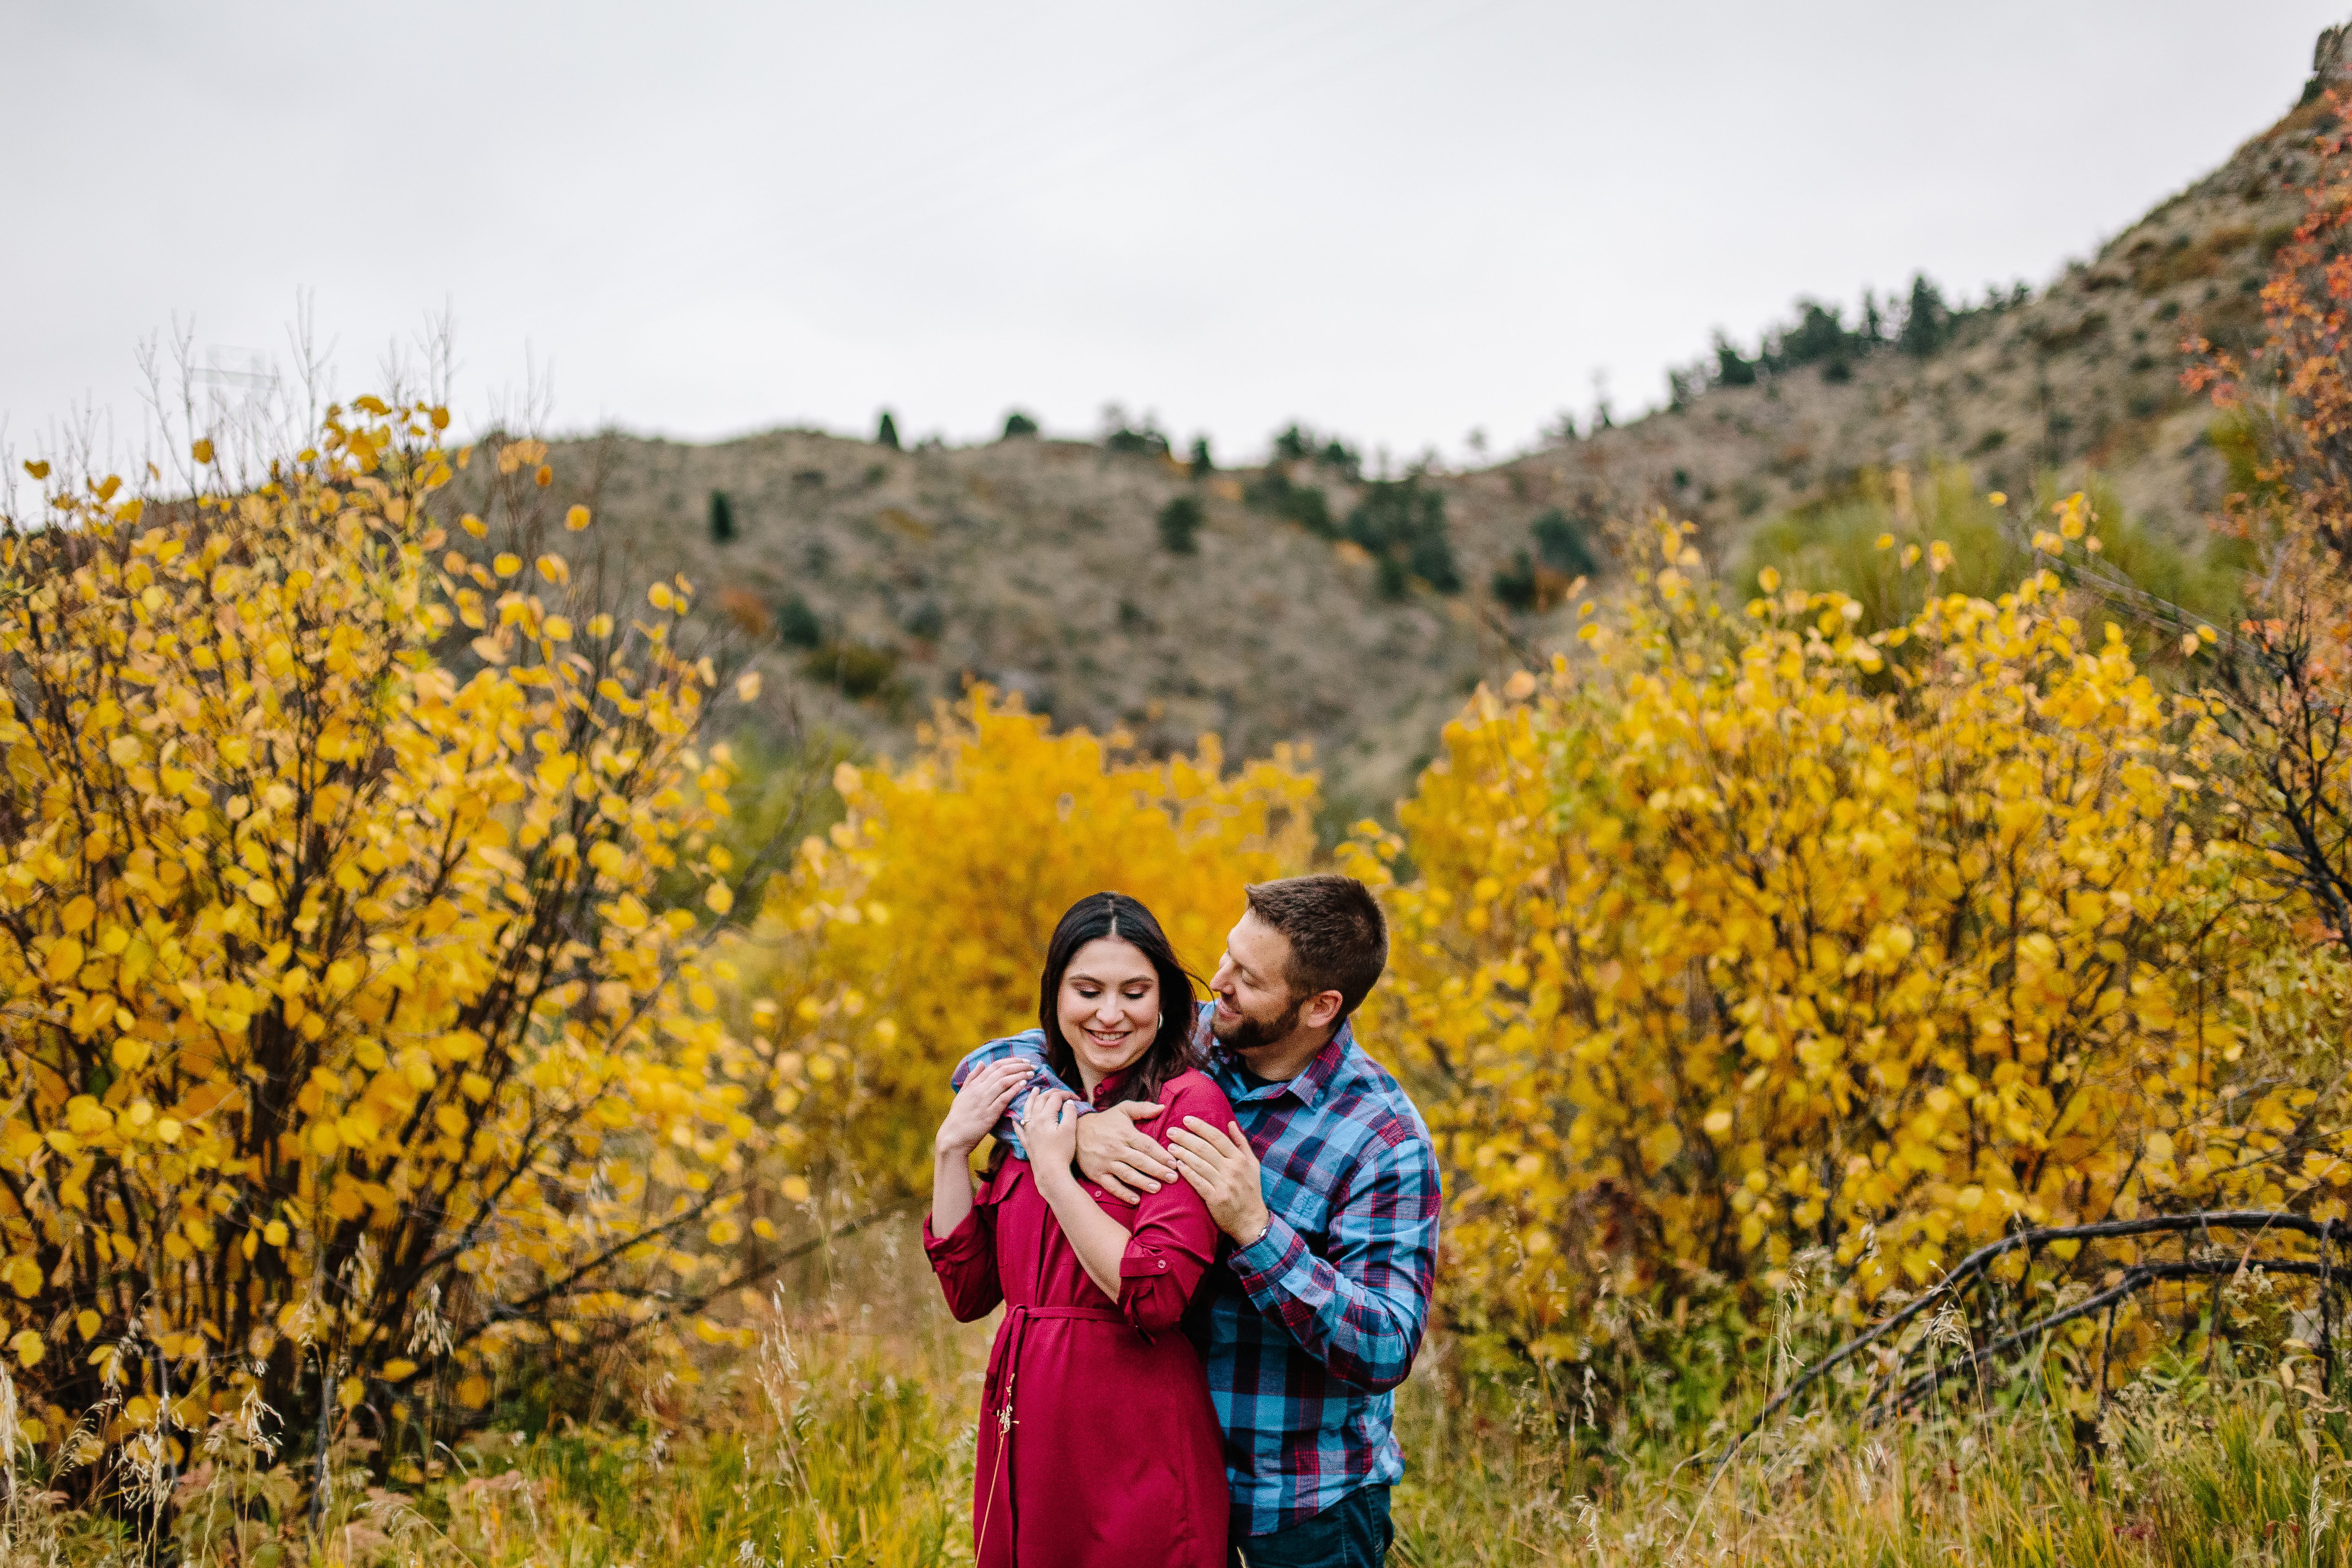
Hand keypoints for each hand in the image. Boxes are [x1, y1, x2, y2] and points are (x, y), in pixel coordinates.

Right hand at [935, 1058, 1032, 1158]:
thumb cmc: (959, 1116)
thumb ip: (972, 1078)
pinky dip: (1014, 1089)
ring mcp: (984, 1102)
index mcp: (974, 1085)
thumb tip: (981, 1062)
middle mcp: (979, 1090)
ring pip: (1004, 1082)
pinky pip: (1004, 1098)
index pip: (994, 1066)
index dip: (1011, 1061)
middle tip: (1031, 1064)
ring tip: (1031, 1073)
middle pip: (1002, 1071)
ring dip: (1020, 1075)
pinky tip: (1024, 1084)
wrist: (954, 1137)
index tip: (1023, 1060)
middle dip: (1019, 1065)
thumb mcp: (962, 1094)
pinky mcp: (989, 1114)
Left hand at [1021, 1088, 1082, 1178]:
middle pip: (1040, 1100)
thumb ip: (1069, 1113)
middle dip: (1050, 1092)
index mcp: (1045, 1116)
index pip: (1055, 1098)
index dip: (1066, 1094)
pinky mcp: (1027, 1142)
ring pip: (1027, 1110)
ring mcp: (1028, 1132)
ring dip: (1031, 1098)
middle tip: (1058, 1090)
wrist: (1050, 1172)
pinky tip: (1014, 1119)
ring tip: (1034, 1090)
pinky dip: (1017, 1122)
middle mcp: (1034, 1121)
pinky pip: (1019, 1129)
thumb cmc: (1061, 1151)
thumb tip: (1069, 1102)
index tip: (1076, 1097)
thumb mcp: (1069, 1130)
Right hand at [1076, 1101, 1175, 1204]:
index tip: (1174, 1163)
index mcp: (1125, 1133)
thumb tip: (1162, 1107)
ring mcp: (1106, 1162)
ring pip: (1128, 1174)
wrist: (1074, 1131)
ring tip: (1157, 1188)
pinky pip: (1111, 1186)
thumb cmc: (1104, 1121)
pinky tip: (1136, 1199)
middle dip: (1158, 1170)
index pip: (1147, 1145)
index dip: (1161, 1155)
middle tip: (1173, 1178)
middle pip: (1140, 1161)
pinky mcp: (1097, 1174)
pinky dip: (1123, 1193)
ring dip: (1143, 1182)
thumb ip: (1143, 1108)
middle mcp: (1116, 1148)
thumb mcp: (1122, 1110)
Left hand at [1169, 1117, 1270, 1245]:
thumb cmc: (1250, 1190)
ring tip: (1170, 1146)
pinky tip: (1177, 1165)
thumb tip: (1230, 1123)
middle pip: (1205, 1148)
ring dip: (1182, 1153)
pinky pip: (1198, 1182)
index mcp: (1240, 1159)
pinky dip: (1187, 1172)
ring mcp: (1224, 1184)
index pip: (1217, 1137)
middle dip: (1186, 1138)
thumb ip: (1241, 1143)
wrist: (1251, 1221)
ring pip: (1199, 1164)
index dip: (1200, 1127)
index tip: (1186, 1119)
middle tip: (1171, 1131)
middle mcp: (1232, 1170)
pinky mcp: (1216, 1199)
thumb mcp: (1252, 1164)